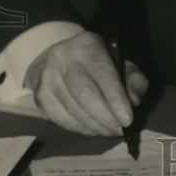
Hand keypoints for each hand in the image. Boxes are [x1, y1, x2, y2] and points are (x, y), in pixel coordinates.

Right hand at [24, 30, 147, 135]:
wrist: (61, 60)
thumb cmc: (99, 65)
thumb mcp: (122, 64)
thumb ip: (135, 81)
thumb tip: (134, 101)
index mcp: (87, 45)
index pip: (103, 74)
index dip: (116, 99)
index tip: (128, 119)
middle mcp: (63, 58)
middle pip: (85, 94)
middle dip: (106, 117)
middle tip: (121, 130)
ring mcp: (47, 78)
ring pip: (73, 109)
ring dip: (95, 126)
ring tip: (110, 131)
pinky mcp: (40, 96)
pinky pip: (62, 119)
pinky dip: (81, 129)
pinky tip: (94, 129)